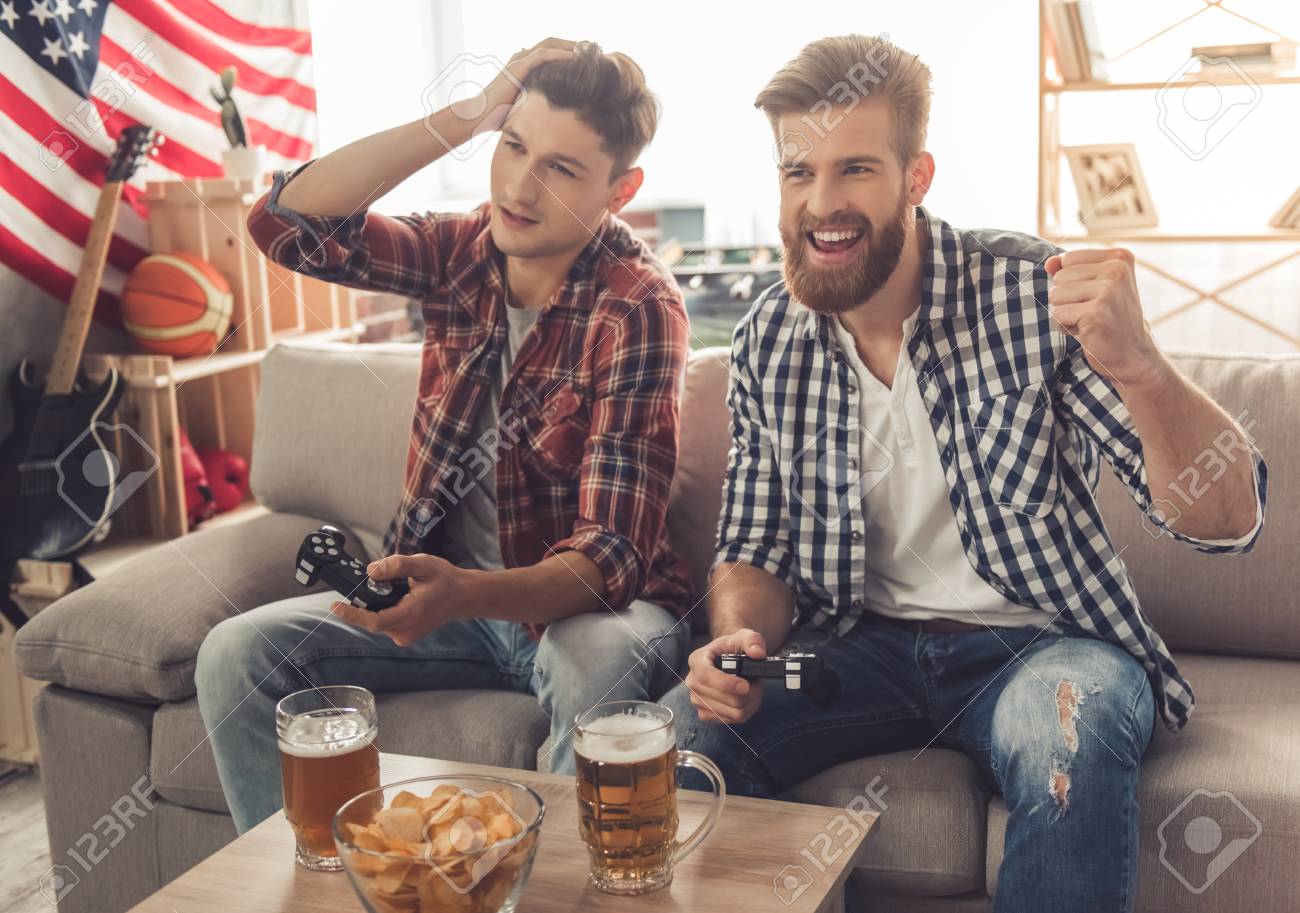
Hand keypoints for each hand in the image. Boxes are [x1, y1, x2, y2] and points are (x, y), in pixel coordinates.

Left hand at [330, 554, 472, 646]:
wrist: (463, 597)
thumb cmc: (446, 580)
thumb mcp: (424, 564)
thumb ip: (397, 565)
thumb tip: (370, 571)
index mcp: (412, 614)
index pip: (374, 621)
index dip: (352, 614)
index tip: (335, 605)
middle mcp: (407, 631)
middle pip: (371, 620)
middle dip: (362, 603)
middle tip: (363, 582)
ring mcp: (405, 636)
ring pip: (377, 621)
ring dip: (373, 606)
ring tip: (391, 588)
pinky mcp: (404, 636)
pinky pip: (384, 623)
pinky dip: (381, 610)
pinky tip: (394, 597)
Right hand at [455, 38, 577, 133]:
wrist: (480, 117)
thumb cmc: (499, 116)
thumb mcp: (524, 107)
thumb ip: (537, 103)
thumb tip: (553, 117)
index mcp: (523, 66)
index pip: (549, 52)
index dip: (568, 52)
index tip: (586, 59)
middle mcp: (521, 59)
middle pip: (552, 43)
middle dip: (573, 44)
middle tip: (593, 50)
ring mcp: (519, 61)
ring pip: (549, 45)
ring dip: (570, 45)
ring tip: (588, 50)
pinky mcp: (518, 68)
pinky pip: (542, 55)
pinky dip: (559, 54)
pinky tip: (574, 57)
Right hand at [683, 628, 766, 724]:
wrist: (727, 660)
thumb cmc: (733, 648)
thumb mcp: (743, 637)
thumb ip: (752, 640)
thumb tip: (757, 653)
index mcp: (697, 660)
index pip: (705, 676)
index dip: (726, 684)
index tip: (745, 686)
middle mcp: (692, 682)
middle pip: (724, 698)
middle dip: (749, 692)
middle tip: (758, 682)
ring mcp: (697, 700)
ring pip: (732, 712)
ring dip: (750, 702)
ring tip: (754, 689)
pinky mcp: (705, 714)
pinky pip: (731, 720)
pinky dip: (745, 711)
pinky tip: (746, 699)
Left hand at [1045, 248, 1168, 392]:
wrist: (1133, 354)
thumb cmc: (1110, 318)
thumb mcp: (1094, 287)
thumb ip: (1069, 269)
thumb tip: (1049, 262)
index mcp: (1120, 258)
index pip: (1068, 259)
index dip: (1071, 281)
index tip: (1095, 295)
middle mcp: (1117, 270)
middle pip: (1059, 277)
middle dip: (1067, 298)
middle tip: (1092, 312)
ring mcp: (1107, 291)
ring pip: (1055, 295)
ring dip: (1066, 313)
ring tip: (1089, 321)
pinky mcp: (1095, 313)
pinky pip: (1057, 314)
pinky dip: (1066, 326)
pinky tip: (1087, 332)